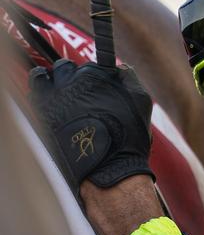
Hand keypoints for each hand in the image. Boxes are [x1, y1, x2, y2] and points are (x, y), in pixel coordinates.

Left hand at [29, 59, 153, 190]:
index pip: (89, 66)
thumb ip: (129, 77)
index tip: (95, 89)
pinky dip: (38, 96)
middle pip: (64, 68)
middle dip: (70, 77)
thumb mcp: (140, 101)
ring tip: (58, 96)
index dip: (92, 78)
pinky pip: (32, 94)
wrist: (107, 168)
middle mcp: (72, 81)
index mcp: (95, 75)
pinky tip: (49, 107)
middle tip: (77, 93)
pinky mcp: (41, 113)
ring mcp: (54, 97)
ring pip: (42, 77)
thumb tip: (118, 67)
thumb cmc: (127, 138)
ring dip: (49, 82)